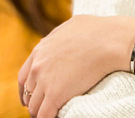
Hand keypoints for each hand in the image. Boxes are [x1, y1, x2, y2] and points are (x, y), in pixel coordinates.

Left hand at [18, 15, 134, 117]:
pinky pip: (44, 115)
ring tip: (51, 115)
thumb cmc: (98, 30)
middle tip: (44, 107)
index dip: (27, 89)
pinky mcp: (56, 95)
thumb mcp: (70, 26)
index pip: (24, 76)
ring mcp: (45, 81)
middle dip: (35, 101)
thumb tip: (53, 40)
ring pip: (35, 107)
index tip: (31, 97)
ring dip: (41, 112)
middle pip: (29, 93)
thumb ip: (57, 36)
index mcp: (40, 50)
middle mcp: (38, 66)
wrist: (110, 40)